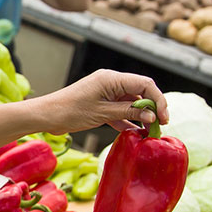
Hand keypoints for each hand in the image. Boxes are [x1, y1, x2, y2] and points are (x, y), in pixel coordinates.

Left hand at [37, 70, 169, 134]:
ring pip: (131, 103)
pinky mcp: (102, 104)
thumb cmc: (70, 111)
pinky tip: (136, 132)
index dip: (158, 100)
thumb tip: (151, 115)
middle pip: (140, 93)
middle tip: (159, 126)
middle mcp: (112, 83)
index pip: (145, 84)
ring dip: (141, 116)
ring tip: (150, 132)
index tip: (164, 118)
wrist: (47, 115)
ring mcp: (107, 93)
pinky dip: (128, 120)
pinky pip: (120, 111)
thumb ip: (128, 112)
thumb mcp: (103, 113)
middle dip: (152, 108)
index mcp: (113, 78)